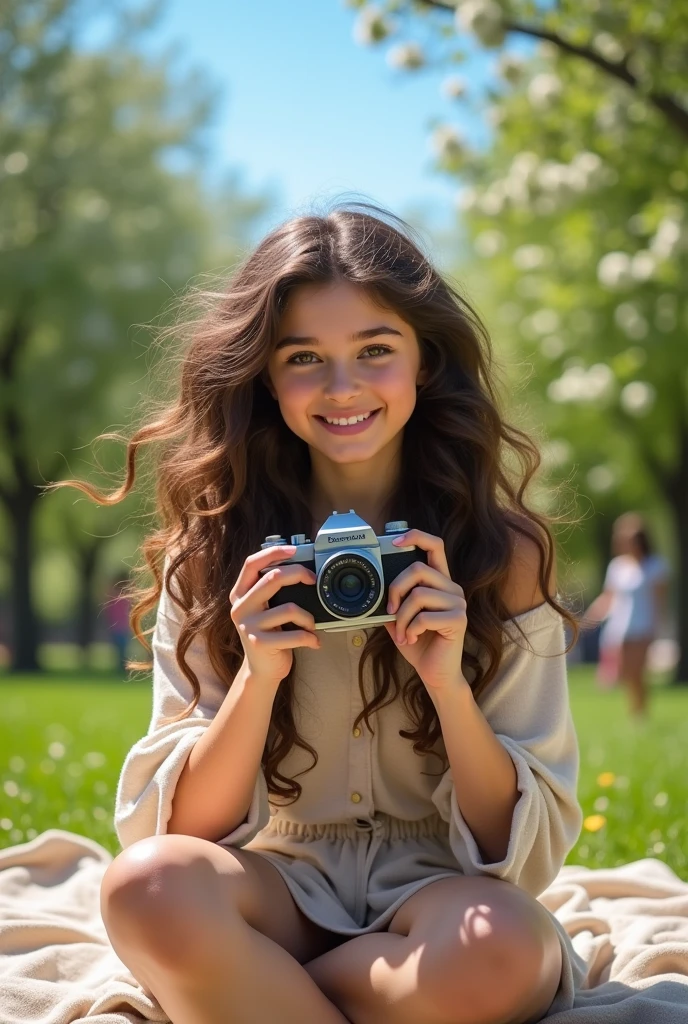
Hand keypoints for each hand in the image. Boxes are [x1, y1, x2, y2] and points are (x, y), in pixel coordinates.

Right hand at [229, 545, 319, 688]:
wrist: (261, 670)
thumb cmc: (269, 634)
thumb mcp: (263, 609)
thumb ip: (270, 590)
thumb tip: (297, 566)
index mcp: (240, 594)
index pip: (251, 564)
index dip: (273, 552)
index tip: (294, 550)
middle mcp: (240, 607)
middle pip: (273, 578)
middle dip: (299, 574)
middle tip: (313, 580)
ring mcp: (249, 626)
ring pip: (290, 608)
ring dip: (309, 618)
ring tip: (311, 626)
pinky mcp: (260, 643)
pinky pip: (295, 634)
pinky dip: (310, 637)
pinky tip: (313, 641)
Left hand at [384, 529, 467, 692]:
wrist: (436, 674)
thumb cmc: (419, 644)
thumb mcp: (400, 618)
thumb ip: (393, 600)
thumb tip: (372, 587)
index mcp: (439, 582)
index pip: (435, 546)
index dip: (416, 537)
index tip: (395, 542)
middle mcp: (452, 588)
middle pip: (419, 569)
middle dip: (395, 589)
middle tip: (389, 611)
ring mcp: (458, 604)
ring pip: (419, 595)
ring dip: (402, 617)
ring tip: (401, 633)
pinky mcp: (459, 620)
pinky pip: (425, 617)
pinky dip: (410, 630)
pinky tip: (410, 639)